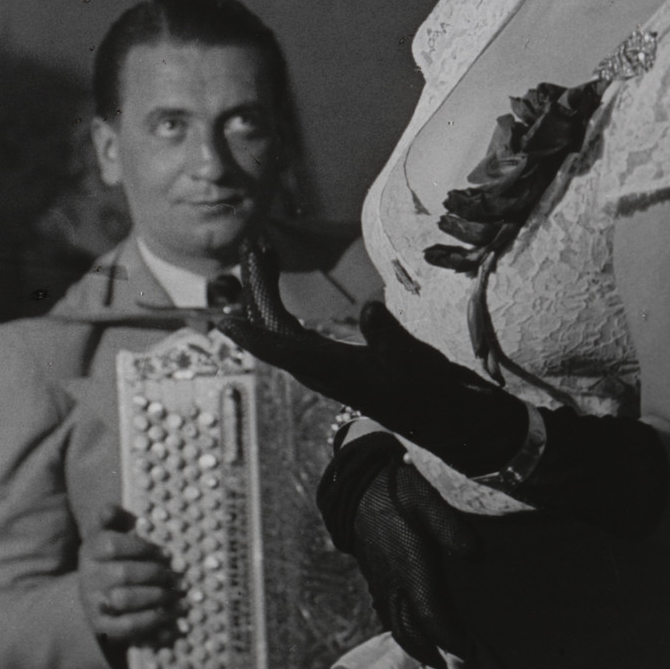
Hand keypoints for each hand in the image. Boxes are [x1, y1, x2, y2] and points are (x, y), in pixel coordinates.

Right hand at [78, 505, 178, 651]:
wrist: (95, 595)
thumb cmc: (112, 557)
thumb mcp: (109, 533)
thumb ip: (113, 518)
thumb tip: (110, 510)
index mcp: (90, 550)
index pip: (111, 546)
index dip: (141, 548)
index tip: (165, 552)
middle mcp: (88, 577)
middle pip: (122, 574)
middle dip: (155, 573)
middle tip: (176, 575)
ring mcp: (94, 604)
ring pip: (125, 600)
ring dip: (157, 596)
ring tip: (177, 594)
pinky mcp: (102, 628)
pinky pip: (127, 627)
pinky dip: (151, 621)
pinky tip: (170, 614)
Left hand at [219, 241, 527, 478]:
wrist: (448, 419)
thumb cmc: (432, 392)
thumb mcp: (415, 362)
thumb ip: (391, 337)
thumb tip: (370, 309)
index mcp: (333, 371)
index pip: (280, 349)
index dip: (250, 334)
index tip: (221, 318)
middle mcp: (321, 371)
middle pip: (274, 330)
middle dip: (259, 290)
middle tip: (254, 249)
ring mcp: (327, 368)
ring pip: (281, 332)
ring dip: (269, 296)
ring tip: (264, 258)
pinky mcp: (336, 364)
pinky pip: (294, 335)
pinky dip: (283, 310)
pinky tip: (279, 296)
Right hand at [317, 432, 476, 665]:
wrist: (355, 484)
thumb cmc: (395, 489)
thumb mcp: (427, 499)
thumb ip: (451, 529)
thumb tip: (475, 555)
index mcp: (409, 568)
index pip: (430, 618)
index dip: (449, 640)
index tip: (467, 652)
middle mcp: (392, 582)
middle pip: (410, 632)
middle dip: (431, 653)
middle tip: (453, 666)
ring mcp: (379, 581)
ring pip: (395, 625)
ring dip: (415, 644)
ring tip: (435, 655)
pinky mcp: (373, 576)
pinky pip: (385, 612)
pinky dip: (400, 627)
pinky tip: (411, 626)